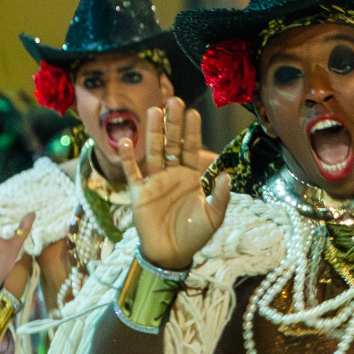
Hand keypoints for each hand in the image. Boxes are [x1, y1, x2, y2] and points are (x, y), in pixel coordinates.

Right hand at [120, 97, 230, 271]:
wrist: (171, 254)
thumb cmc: (193, 235)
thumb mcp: (213, 217)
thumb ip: (220, 197)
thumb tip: (226, 175)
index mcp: (191, 177)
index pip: (191, 148)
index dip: (192, 131)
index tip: (193, 113)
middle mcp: (172, 174)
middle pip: (171, 143)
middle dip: (173, 123)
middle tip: (174, 100)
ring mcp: (154, 181)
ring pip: (153, 151)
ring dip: (153, 132)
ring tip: (154, 110)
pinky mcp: (139, 192)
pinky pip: (132, 172)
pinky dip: (128, 158)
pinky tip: (126, 141)